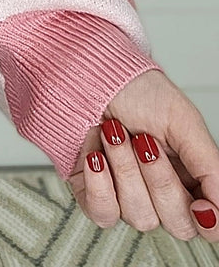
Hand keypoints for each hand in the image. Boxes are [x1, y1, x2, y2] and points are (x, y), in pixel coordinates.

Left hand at [68, 69, 218, 239]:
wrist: (90, 74)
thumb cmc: (137, 91)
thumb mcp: (183, 120)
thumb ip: (209, 166)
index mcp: (191, 178)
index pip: (208, 224)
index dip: (208, 224)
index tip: (200, 205)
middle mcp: (161, 194)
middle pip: (177, 224)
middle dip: (160, 180)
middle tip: (144, 141)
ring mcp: (127, 198)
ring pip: (139, 217)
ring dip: (125, 169)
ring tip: (114, 133)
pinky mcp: (94, 195)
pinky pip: (103, 213)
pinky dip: (99, 184)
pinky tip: (96, 156)